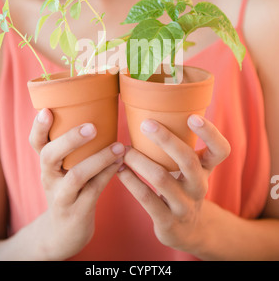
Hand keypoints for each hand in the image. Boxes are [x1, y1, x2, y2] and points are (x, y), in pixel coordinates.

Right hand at [29, 108, 124, 259]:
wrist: (63, 233)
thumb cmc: (69, 189)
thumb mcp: (63, 170)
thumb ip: (73, 147)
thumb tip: (100, 112)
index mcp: (46, 164)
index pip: (36, 143)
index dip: (39, 127)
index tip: (47, 110)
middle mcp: (49, 178)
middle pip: (49, 156)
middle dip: (70, 139)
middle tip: (92, 127)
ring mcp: (62, 197)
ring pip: (76, 176)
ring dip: (99, 159)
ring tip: (118, 146)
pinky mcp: (77, 212)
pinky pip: (93, 191)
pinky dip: (108, 174)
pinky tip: (120, 163)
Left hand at [117, 115, 230, 253]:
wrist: (187, 231)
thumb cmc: (182, 187)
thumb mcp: (190, 169)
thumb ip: (180, 145)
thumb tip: (151, 109)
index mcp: (206, 169)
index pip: (220, 150)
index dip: (210, 133)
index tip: (192, 116)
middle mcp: (199, 186)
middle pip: (188, 160)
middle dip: (166, 139)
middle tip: (146, 124)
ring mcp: (184, 205)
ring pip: (161, 179)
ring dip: (139, 160)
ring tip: (124, 150)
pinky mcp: (167, 221)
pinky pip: (147, 199)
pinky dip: (131, 181)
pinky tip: (119, 170)